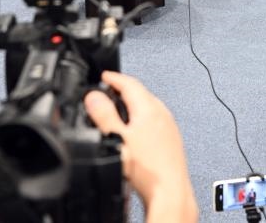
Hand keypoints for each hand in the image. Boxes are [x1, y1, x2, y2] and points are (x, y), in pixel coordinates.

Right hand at [85, 72, 196, 222]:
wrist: (169, 191)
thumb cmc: (148, 169)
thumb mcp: (116, 138)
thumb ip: (103, 115)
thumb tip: (94, 96)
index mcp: (149, 108)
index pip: (130, 83)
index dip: (113, 77)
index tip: (105, 76)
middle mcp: (162, 113)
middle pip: (140, 93)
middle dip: (123, 90)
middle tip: (108, 91)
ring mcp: (169, 126)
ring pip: (149, 107)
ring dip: (133, 105)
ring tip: (118, 111)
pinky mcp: (171, 139)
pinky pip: (154, 120)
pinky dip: (142, 119)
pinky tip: (135, 132)